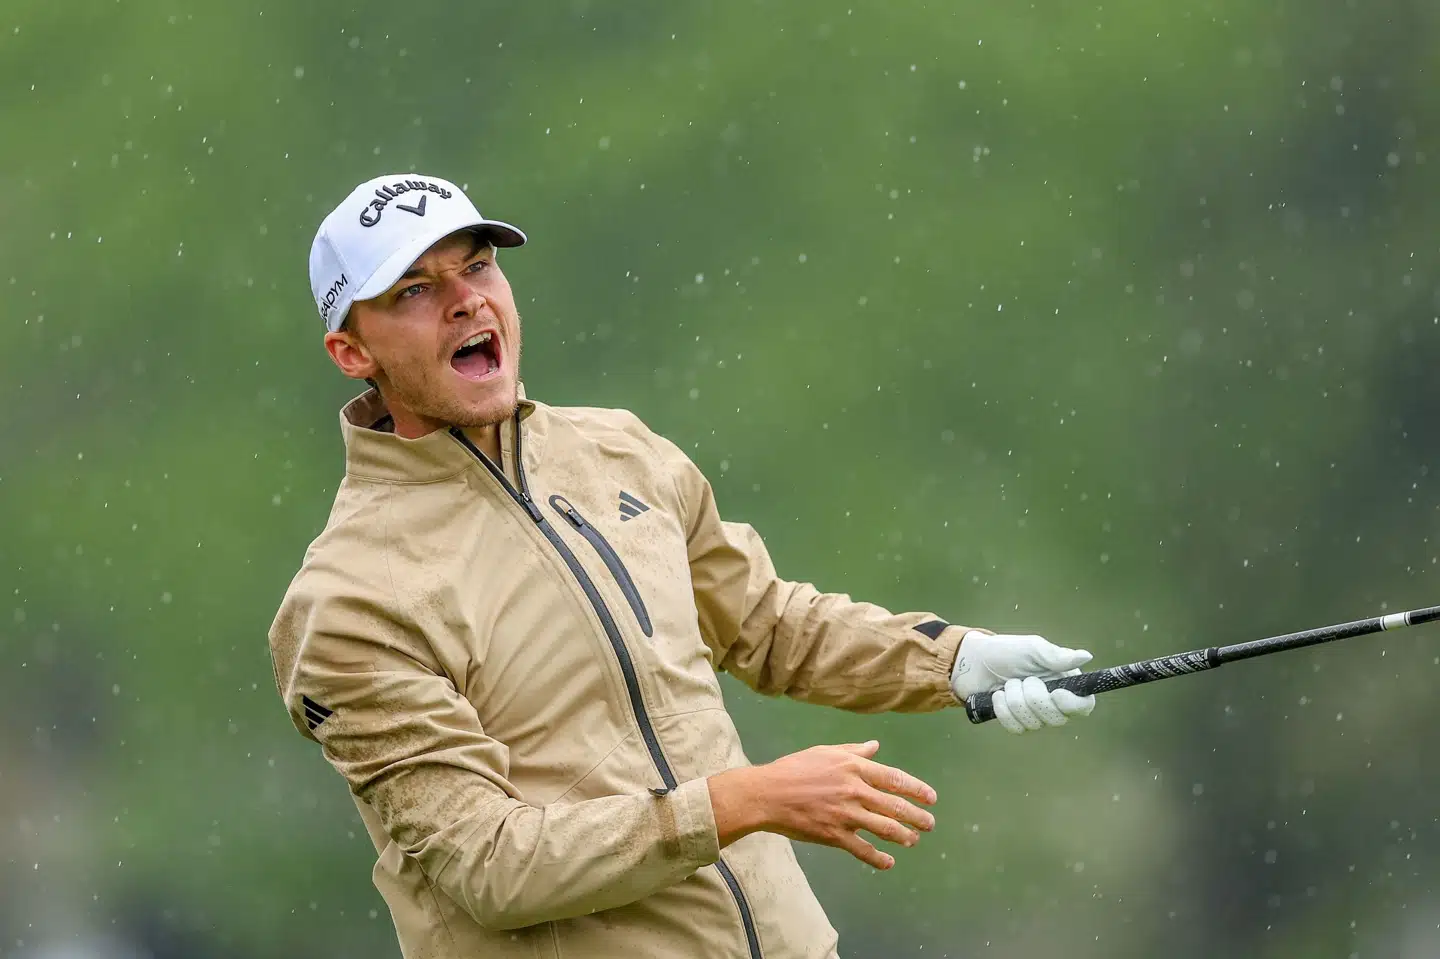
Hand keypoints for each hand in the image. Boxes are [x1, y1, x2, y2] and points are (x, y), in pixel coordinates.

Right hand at [707, 741, 935, 869]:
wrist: (767, 794)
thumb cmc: (794, 769)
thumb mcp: (824, 752)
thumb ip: (853, 751)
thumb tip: (875, 746)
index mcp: (853, 767)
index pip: (894, 778)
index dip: (916, 789)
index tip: (931, 798)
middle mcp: (855, 790)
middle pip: (895, 806)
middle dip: (917, 817)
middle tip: (929, 824)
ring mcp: (846, 814)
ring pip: (884, 828)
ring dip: (904, 836)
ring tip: (913, 840)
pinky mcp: (834, 835)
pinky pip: (862, 849)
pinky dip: (878, 858)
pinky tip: (888, 862)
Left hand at [950, 630, 1096, 733]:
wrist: (974, 662)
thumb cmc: (1006, 651)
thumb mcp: (1032, 648)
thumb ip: (1057, 656)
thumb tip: (1086, 656)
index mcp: (1064, 682)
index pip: (1083, 705)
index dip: (1073, 705)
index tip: (1055, 693)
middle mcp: (1054, 702)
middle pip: (1058, 719)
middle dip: (1034, 698)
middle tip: (1022, 679)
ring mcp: (1035, 714)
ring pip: (1034, 724)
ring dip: (1016, 701)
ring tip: (1008, 683)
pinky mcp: (1017, 722)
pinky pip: (1016, 728)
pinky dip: (1004, 711)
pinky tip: (998, 695)